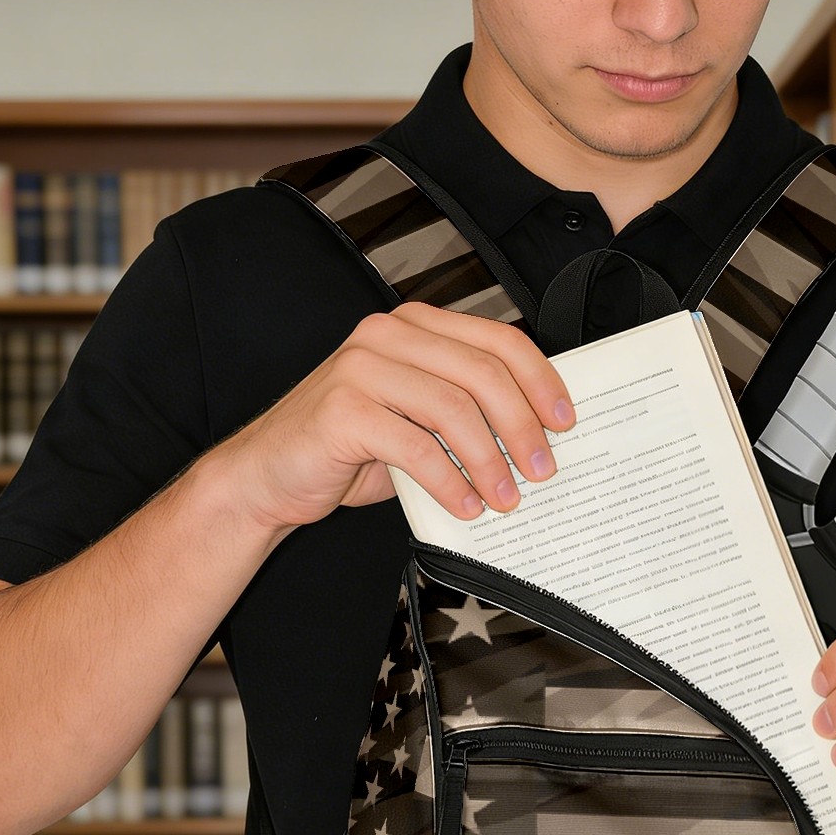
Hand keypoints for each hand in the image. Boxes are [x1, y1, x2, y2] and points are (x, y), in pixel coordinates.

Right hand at [207, 300, 574, 533]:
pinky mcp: (342, 409)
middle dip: (522, 426)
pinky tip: (466, 508)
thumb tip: (534, 440)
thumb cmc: (350, 450)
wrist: (270, 476)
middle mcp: (388, 335)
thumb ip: (463, 414)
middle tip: (542, 470)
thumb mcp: (416, 423)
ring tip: (506, 498)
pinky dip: (449, 482)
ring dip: (490, 461)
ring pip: (453, 409)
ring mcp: (361, 367)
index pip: (496, 341)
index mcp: (414, 327)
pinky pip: (415, 446)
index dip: (540, 380)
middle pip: (482, 373)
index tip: (565, 422)